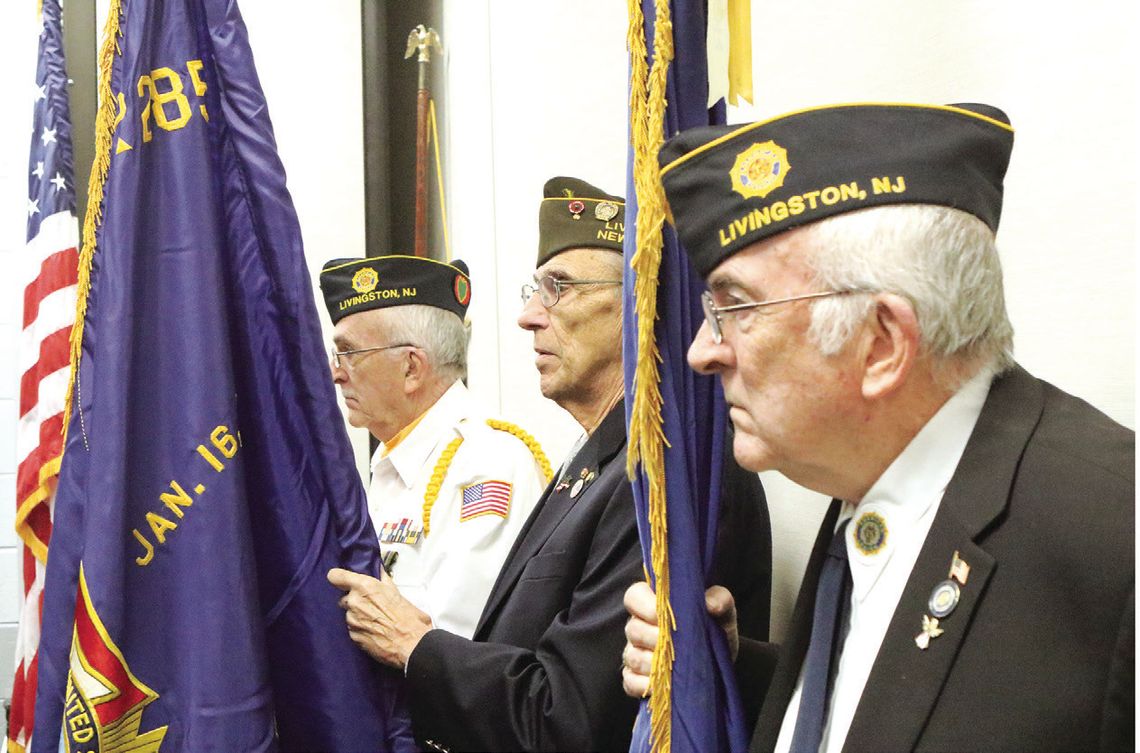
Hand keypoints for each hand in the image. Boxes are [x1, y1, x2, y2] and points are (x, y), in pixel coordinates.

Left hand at [327, 567, 433, 669]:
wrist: (411, 645)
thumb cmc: (409, 619)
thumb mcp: (398, 594)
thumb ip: (384, 582)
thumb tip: (381, 574)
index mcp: (365, 587)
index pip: (336, 576)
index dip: (339, 578)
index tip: (343, 581)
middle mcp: (354, 602)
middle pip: (344, 597)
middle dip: (355, 600)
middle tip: (371, 605)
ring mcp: (352, 620)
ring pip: (349, 614)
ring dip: (358, 615)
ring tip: (376, 620)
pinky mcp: (353, 636)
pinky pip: (352, 628)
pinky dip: (361, 629)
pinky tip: (375, 631)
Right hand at [620, 582, 739, 698]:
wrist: (720, 662)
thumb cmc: (716, 629)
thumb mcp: (723, 611)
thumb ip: (720, 599)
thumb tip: (710, 605)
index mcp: (653, 604)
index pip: (634, 596)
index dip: (645, 606)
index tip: (664, 617)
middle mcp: (639, 626)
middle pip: (632, 629)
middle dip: (654, 638)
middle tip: (677, 646)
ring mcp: (635, 653)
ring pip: (632, 656)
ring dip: (653, 663)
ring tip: (675, 667)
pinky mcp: (636, 678)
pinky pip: (630, 681)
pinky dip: (644, 685)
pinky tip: (662, 686)